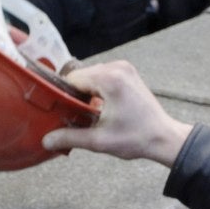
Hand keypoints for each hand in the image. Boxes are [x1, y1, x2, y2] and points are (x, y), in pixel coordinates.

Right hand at [39, 60, 193, 165]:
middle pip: (81, 76)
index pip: (72, 79)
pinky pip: (102, 76)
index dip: (62, 95)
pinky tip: (97, 107)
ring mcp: (124, 68)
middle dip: (74, 95)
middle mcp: (117, 67)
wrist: (163, 137)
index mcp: (110, 79)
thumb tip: (46, 140)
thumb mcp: (100, 141)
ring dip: (85, 93)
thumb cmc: (137, 138)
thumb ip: (70, 137)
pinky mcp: (127, 72)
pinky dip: (96, 89)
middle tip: (72, 116)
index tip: (59, 111)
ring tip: (87, 113)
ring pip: (90, 76)